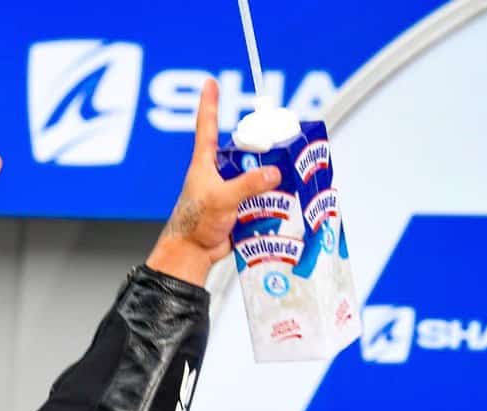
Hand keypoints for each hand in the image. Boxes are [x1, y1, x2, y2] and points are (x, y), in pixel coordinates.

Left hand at [147, 79, 280, 286]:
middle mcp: (218, 173)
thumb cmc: (194, 223)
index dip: (209, 103)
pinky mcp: (240, 207)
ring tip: (293, 174)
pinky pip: (261, 197)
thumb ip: (248, 184)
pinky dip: (274, 198)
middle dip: (264, 147)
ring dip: (273, 177)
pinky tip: (289, 198)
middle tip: (285, 143)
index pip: (206, 126)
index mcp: (206, 163)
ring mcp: (230, 190)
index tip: (209, 82)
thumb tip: (273, 172)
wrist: (193, 254)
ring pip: (257, 174)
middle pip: (246, 150)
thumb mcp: (221, 198)